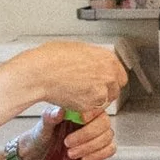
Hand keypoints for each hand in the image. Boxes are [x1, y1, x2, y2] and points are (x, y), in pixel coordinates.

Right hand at [10, 42, 126, 115]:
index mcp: (107, 59)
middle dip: (104, 92)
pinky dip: (83, 109)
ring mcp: (101, 91)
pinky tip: (71, 99)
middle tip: (89, 91)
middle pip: (114, 90)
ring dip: (93, 102)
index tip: (103, 83)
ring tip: (77, 95)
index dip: (110, 81)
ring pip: (103, 102)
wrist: (39, 72)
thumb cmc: (50, 58)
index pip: (120, 75)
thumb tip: (92, 61)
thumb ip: (92, 58)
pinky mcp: (90, 105)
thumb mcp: (77, 49)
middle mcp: (108, 75)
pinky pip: (90, 110)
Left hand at [31, 105, 117, 159]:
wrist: (40, 153)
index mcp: (81, 109)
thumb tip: (59, 112)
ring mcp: (99, 134)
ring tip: (71, 154)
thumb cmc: (42, 135)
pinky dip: (100, 155)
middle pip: (104, 123)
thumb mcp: (42, 126)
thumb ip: (50, 118)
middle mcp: (93, 120)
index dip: (92, 113)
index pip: (96, 106)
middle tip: (68, 143)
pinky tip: (85, 159)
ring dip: (91, 147)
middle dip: (87, 135)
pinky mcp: (101, 148)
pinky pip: (110, 149)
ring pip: (108, 137)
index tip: (81, 119)